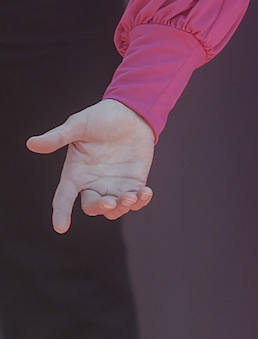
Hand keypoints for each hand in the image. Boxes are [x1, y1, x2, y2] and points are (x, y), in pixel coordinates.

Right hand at [27, 99, 154, 232]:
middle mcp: (93, 183)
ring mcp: (114, 185)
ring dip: (121, 208)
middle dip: (100, 208)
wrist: (131, 111)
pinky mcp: (134, 183)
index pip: (64, 197)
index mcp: (76, 173)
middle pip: (92, 207)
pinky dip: (140, 201)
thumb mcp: (78, 125)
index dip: (60, 213)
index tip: (61, 227)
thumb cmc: (101, 117)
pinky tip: (145, 193)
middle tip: (110, 201)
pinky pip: (136, 200)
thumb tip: (31, 143)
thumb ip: (58, 137)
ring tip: (130, 197)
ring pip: (114, 209)